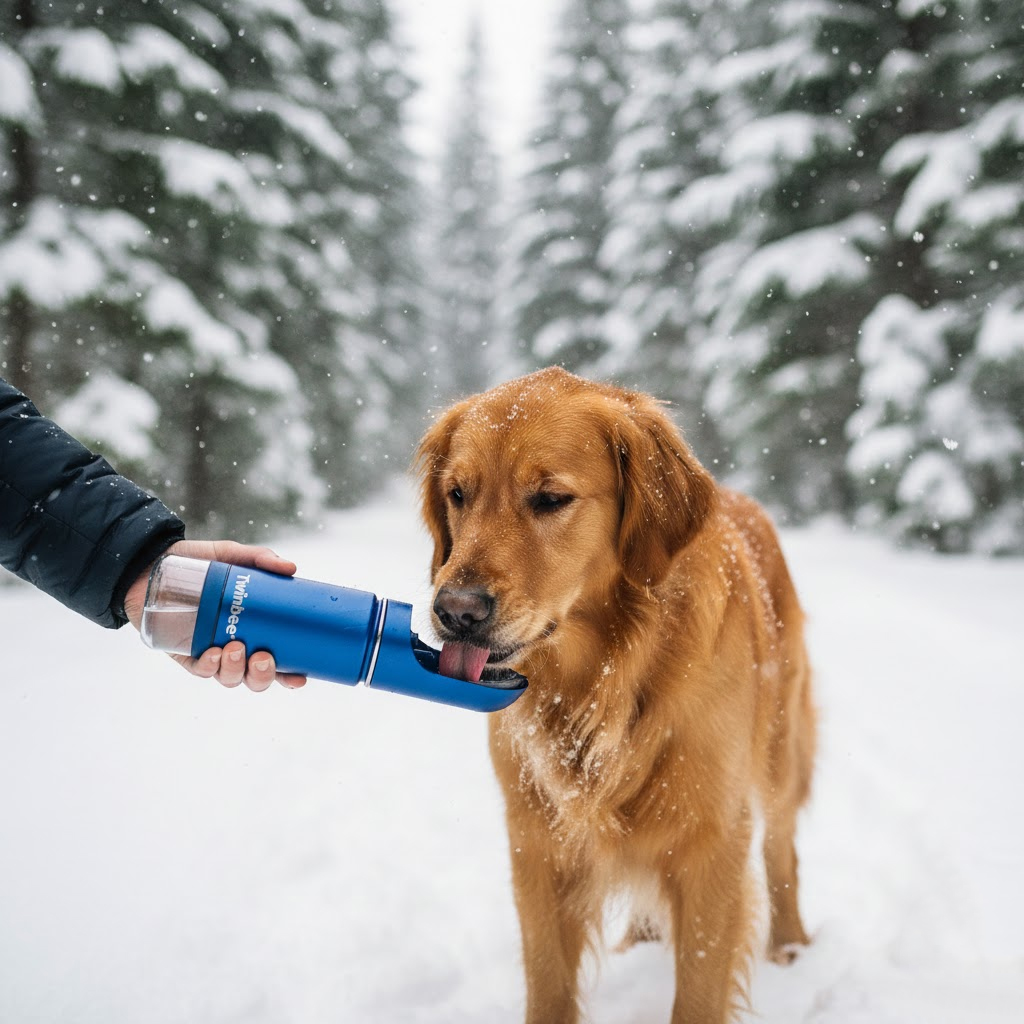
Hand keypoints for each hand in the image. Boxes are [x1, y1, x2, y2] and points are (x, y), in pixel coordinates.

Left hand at [124, 539, 307, 691]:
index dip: (289, 676)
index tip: (299, 677)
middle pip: (254, 677)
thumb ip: (261, 559)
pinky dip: (209, 666)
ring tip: (235, 647)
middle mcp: (236, 646)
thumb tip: (291, 568)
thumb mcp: (232, 555)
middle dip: (263, 675)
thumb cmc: (199, 562)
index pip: (278, 661)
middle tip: (264, 657)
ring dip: (236, 670)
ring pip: (229, 677)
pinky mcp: (185, 655)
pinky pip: (200, 670)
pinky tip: (213, 654)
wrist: (154, 561)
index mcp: (254, 630)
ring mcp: (211, 653)